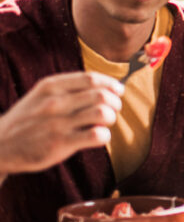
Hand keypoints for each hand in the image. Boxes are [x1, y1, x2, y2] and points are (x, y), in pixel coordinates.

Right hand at [0, 72, 122, 176]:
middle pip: (102, 95)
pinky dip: (105, 135)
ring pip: (103, 112)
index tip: (118, 91)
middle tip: (112, 110)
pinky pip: (97, 135)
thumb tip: (107, 86)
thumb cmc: (29, 119)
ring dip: (111, 118)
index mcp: (50, 86)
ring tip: (104, 123)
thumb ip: (69, 88)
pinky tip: (98, 136)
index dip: (111, 84)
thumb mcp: (42, 95)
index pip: (91, 78)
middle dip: (114, 102)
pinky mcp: (60, 143)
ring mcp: (57, 123)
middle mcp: (54, 102)